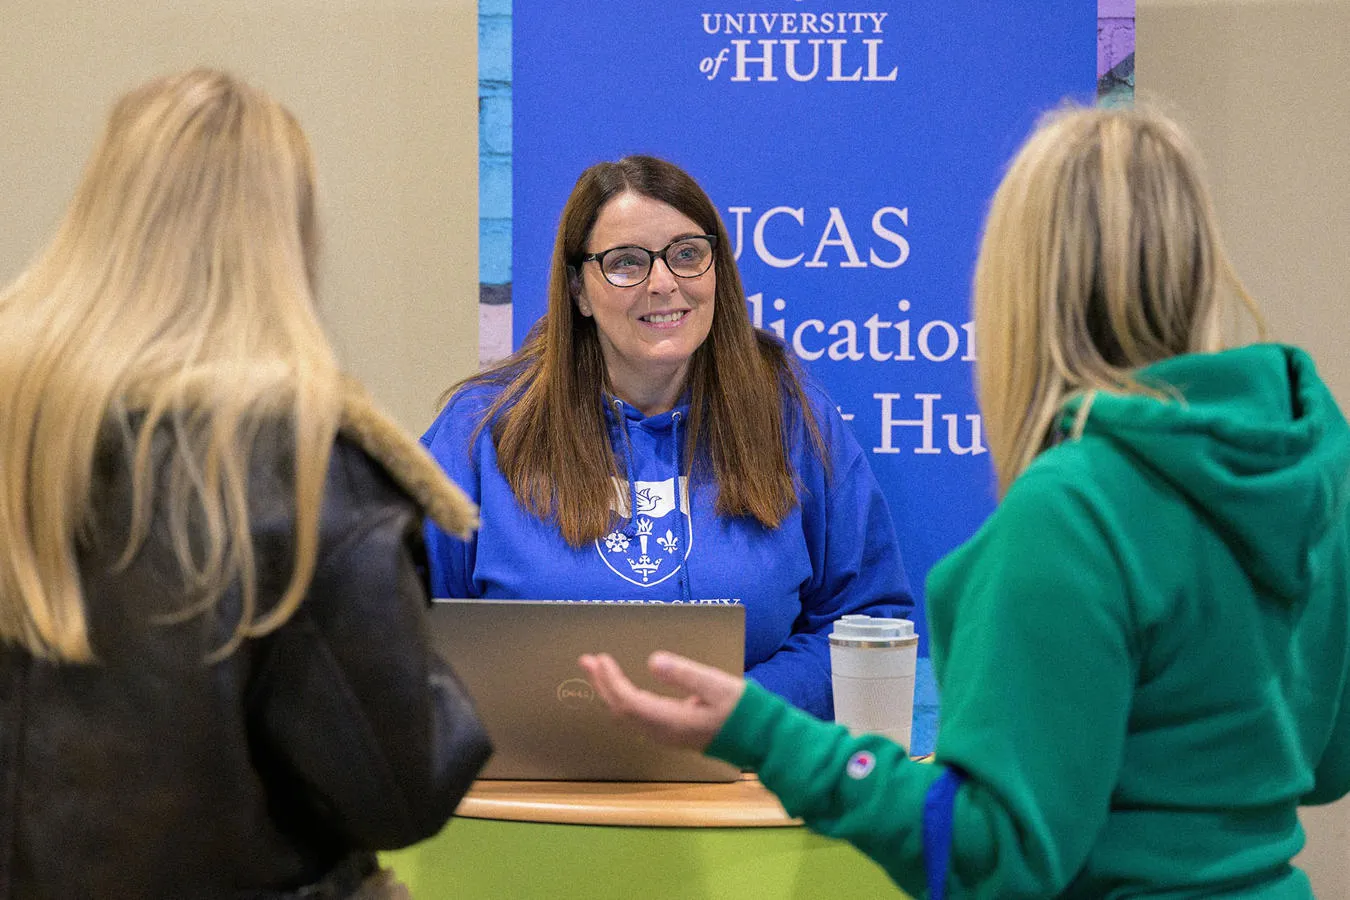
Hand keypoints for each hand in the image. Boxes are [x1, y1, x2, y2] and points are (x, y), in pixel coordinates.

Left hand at [578, 651, 746, 751]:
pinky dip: (623, 700)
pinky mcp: (671, 734)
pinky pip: (636, 719)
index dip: (611, 681)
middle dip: (601, 684)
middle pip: (620, 711)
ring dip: (609, 692)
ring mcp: (666, 736)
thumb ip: (684, 674)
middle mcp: (662, 732)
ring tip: (598, 671)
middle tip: (586, 661)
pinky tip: (621, 688)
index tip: (601, 658)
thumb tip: (653, 661)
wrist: (759, 739)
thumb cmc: (742, 709)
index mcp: (670, 721)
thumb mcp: (716, 685)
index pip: (628, 702)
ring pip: (626, 716)